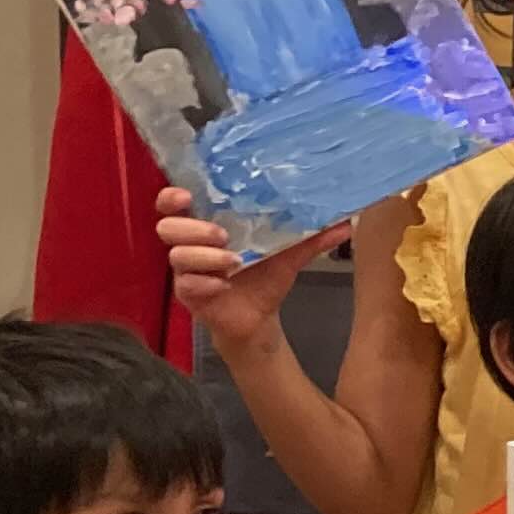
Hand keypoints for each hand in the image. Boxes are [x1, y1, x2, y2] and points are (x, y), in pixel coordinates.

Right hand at [156, 185, 344, 348]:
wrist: (259, 317)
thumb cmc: (264, 277)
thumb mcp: (289, 254)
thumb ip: (312, 238)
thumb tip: (346, 222)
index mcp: (207, 224)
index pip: (174, 204)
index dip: (173, 197)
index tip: (186, 196)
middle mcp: (191, 244)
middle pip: (168, 226)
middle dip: (193, 228)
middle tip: (223, 235)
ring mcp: (186, 270)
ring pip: (177, 256)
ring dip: (205, 257)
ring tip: (234, 261)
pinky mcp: (189, 294)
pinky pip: (187, 285)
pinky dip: (205, 283)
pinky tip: (223, 285)